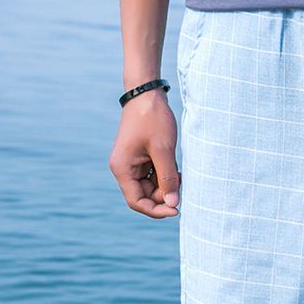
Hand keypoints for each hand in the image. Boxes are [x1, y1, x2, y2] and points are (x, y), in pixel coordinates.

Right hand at [108, 89, 180, 218]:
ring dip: (166, 185)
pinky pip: (152, 176)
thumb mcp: (164, 150)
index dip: (156, 210)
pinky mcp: (140, 158)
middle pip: (144, 196)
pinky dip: (164, 175)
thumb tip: (173, 204)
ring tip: (177, 171)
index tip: (176, 209)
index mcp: (123, 169)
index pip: (136, 202)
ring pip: (150, 187)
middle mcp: (123, 169)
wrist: (146, 93)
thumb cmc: (152, 119)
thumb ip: (168, 179)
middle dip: (164, 194)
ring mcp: (131, 163)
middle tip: (180, 182)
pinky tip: (174, 167)